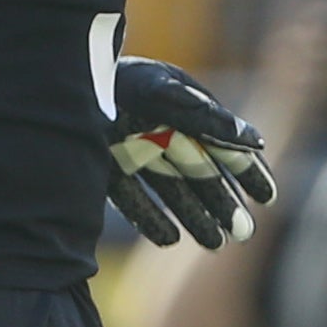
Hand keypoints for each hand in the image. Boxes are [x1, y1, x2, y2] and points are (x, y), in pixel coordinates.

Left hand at [107, 57, 279, 248]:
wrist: (56, 89)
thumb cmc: (116, 80)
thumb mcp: (163, 93)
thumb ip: (207, 117)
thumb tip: (255, 141)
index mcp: (183, 107)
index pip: (224, 145)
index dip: (247, 170)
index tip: (270, 198)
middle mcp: (162, 131)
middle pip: (200, 174)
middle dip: (224, 203)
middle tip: (244, 234)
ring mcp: (134, 151)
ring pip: (173, 191)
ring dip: (196, 217)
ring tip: (216, 245)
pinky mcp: (106, 170)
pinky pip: (134, 200)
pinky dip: (152, 219)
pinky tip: (171, 239)